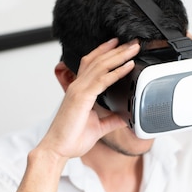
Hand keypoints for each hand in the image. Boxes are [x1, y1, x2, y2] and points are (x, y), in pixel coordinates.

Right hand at [14, 38, 140, 191]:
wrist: (58, 149)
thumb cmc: (71, 138)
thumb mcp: (98, 127)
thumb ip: (111, 120)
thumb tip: (124, 117)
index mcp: (79, 91)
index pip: (92, 64)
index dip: (104, 52)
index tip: (118, 44)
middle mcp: (78, 86)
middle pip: (98, 60)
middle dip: (116, 50)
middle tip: (132, 42)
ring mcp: (79, 90)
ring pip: (101, 66)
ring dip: (118, 55)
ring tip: (133, 48)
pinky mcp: (82, 98)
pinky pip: (102, 80)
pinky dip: (116, 71)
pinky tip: (128, 66)